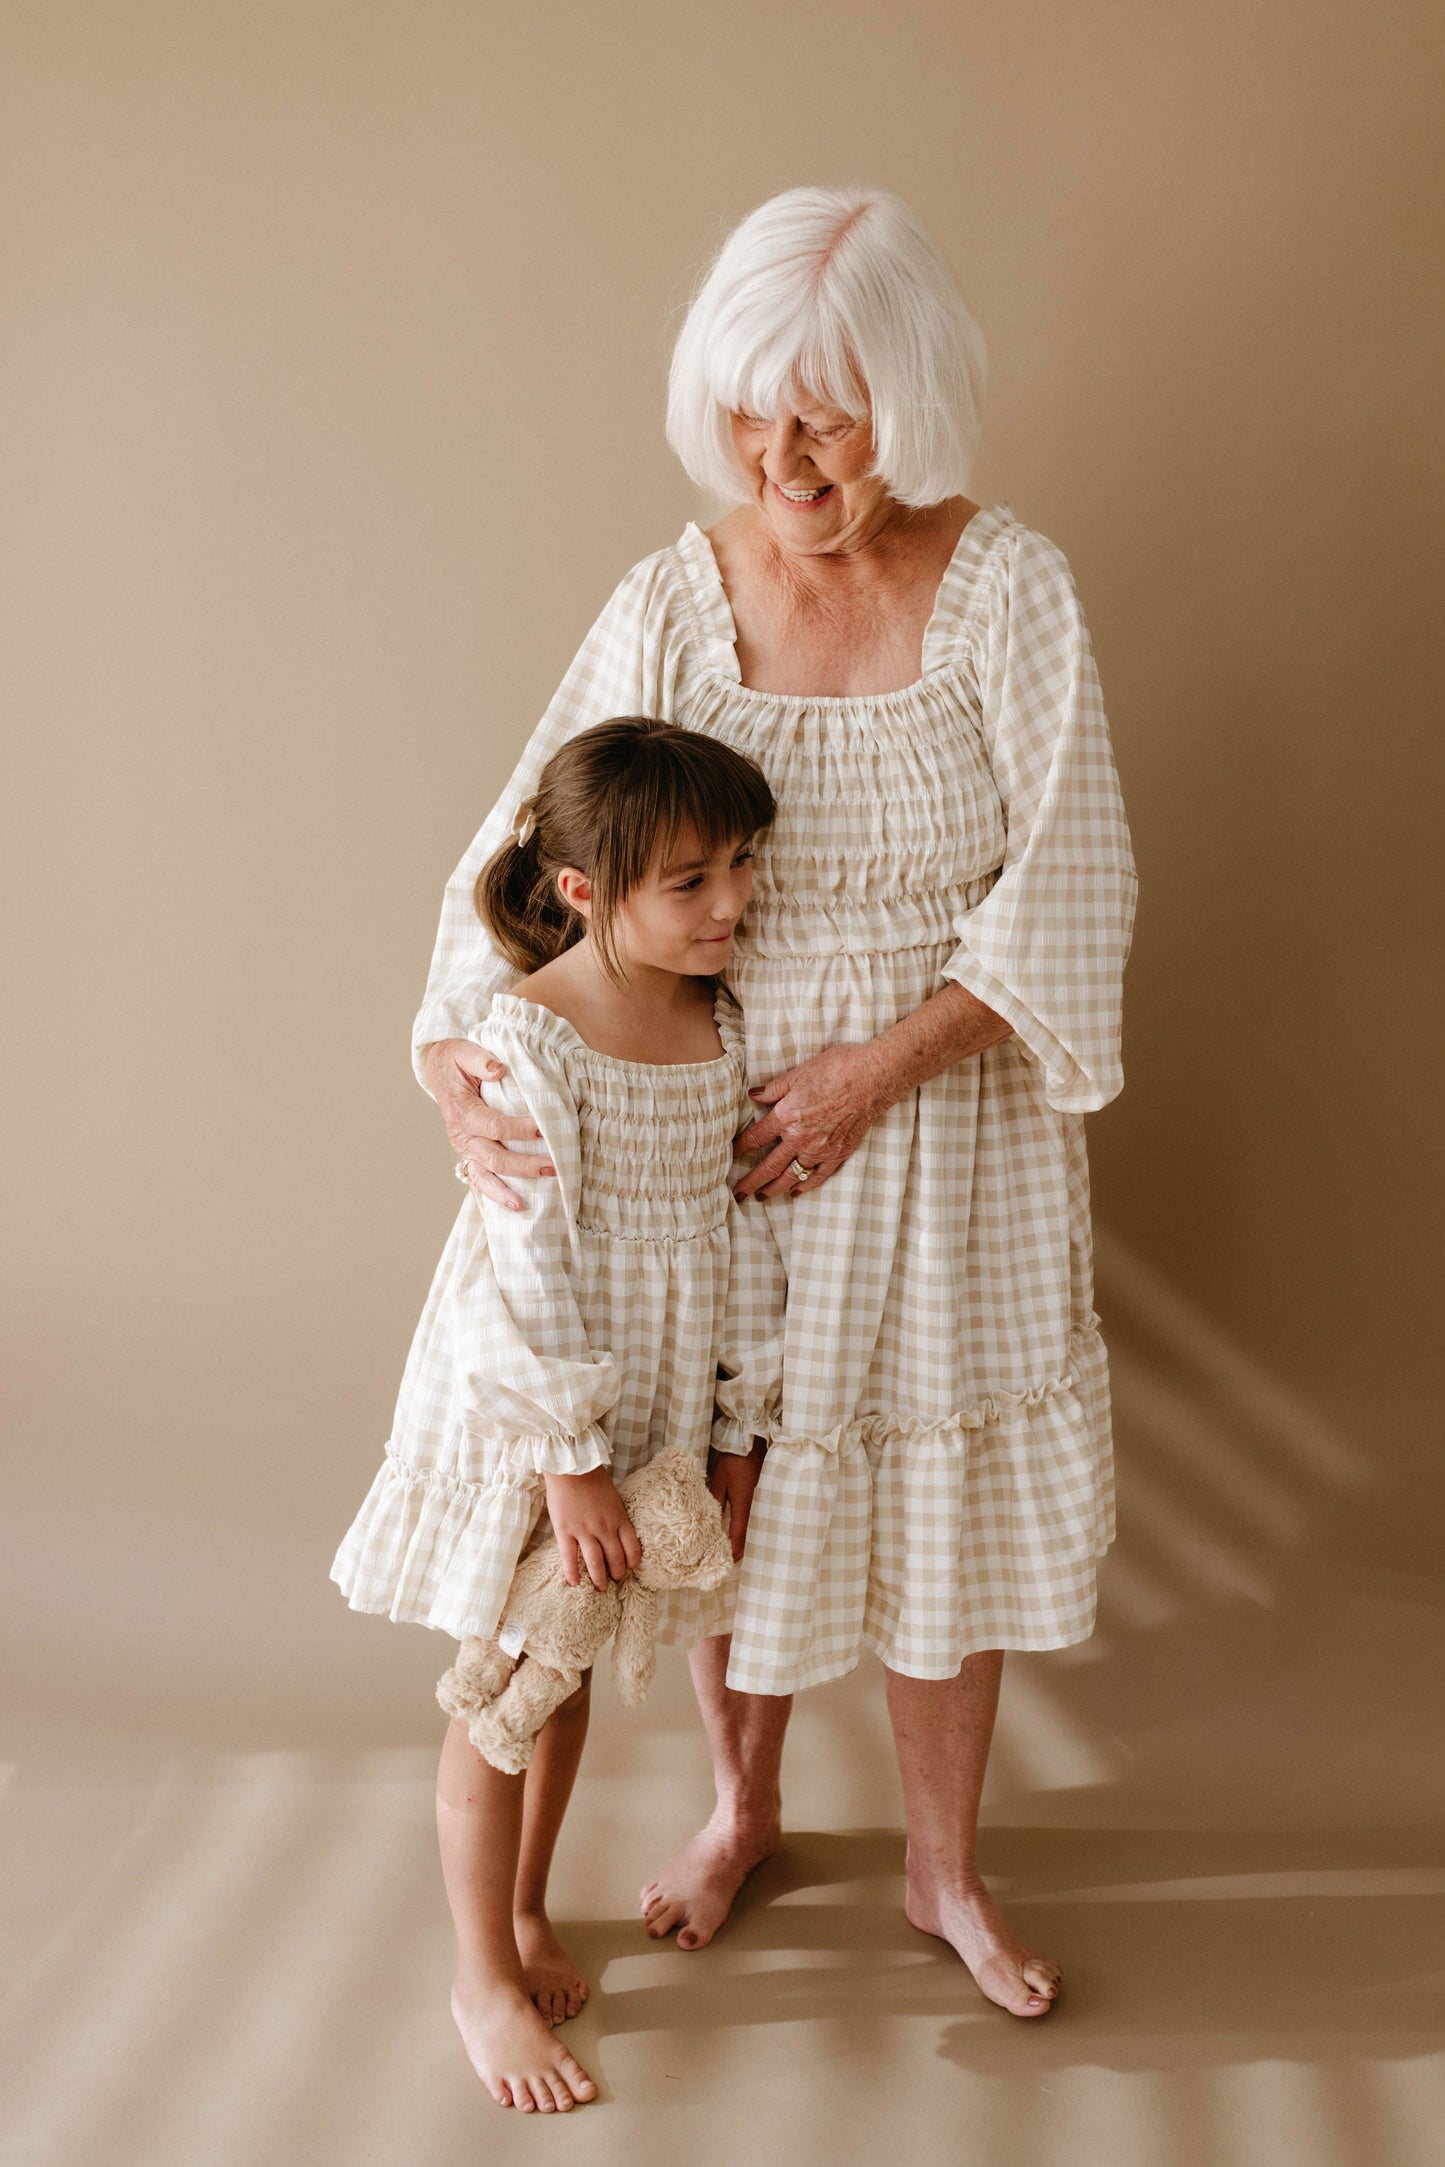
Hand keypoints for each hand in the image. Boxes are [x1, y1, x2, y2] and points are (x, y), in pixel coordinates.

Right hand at [423, 1039, 554, 1210]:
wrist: (441, 1070)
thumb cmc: (457, 1060)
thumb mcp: (465, 1051)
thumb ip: (481, 1059)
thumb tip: (498, 1069)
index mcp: (462, 1111)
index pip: (493, 1126)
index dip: (519, 1130)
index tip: (544, 1129)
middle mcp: (462, 1135)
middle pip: (493, 1158)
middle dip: (523, 1166)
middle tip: (553, 1167)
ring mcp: (465, 1149)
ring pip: (483, 1176)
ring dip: (504, 1191)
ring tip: (524, 1204)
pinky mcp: (470, 1155)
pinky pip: (478, 1180)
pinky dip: (491, 1195)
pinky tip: (509, 1207)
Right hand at [543, 1467, 643, 1590]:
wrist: (572, 1467)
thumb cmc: (593, 1478)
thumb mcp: (614, 1497)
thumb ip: (616, 1516)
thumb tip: (617, 1530)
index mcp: (619, 1519)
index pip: (633, 1549)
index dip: (632, 1562)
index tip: (629, 1568)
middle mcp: (604, 1528)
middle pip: (615, 1559)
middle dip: (617, 1573)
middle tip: (615, 1580)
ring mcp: (584, 1531)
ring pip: (595, 1563)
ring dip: (599, 1579)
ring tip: (600, 1588)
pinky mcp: (565, 1531)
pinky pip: (569, 1558)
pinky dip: (573, 1573)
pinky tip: (575, 1584)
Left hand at [708, 1438, 766, 1561]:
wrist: (754, 1442)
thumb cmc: (735, 1460)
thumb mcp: (720, 1480)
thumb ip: (715, 1500)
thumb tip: (709, 1520)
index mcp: (745, 1505)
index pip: (739, 1535)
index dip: (734, 1551)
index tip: (728, 1562)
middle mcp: (757, 1507)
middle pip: (751, 1536)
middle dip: (742, 1549)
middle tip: (732, 1560)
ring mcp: (765, 1503)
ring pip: (757, 1528)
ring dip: (748, 1539)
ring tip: (739, 1550)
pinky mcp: (767, 1498)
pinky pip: (761, 1518)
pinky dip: (754, 1528)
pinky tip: (749, 1531)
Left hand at [734, 1040, 895, 1200]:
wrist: (871, 1078)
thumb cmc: (835, 1069)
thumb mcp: (797, 1074)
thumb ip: (773, 1089)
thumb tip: (752, 1096)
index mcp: (786, 1116)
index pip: (755, 1138)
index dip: (740, 1149)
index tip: (730, 1156)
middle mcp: (799, 1138)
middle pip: (769, 1166)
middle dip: (751, 1181)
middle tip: (739, 1193)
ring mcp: (820, 1149)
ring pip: (791, 1176)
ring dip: (774, 1189)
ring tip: (762, 1197)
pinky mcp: (838, 1154)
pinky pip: (818, 1176)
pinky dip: (805, 1186)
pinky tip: (795, 1191)